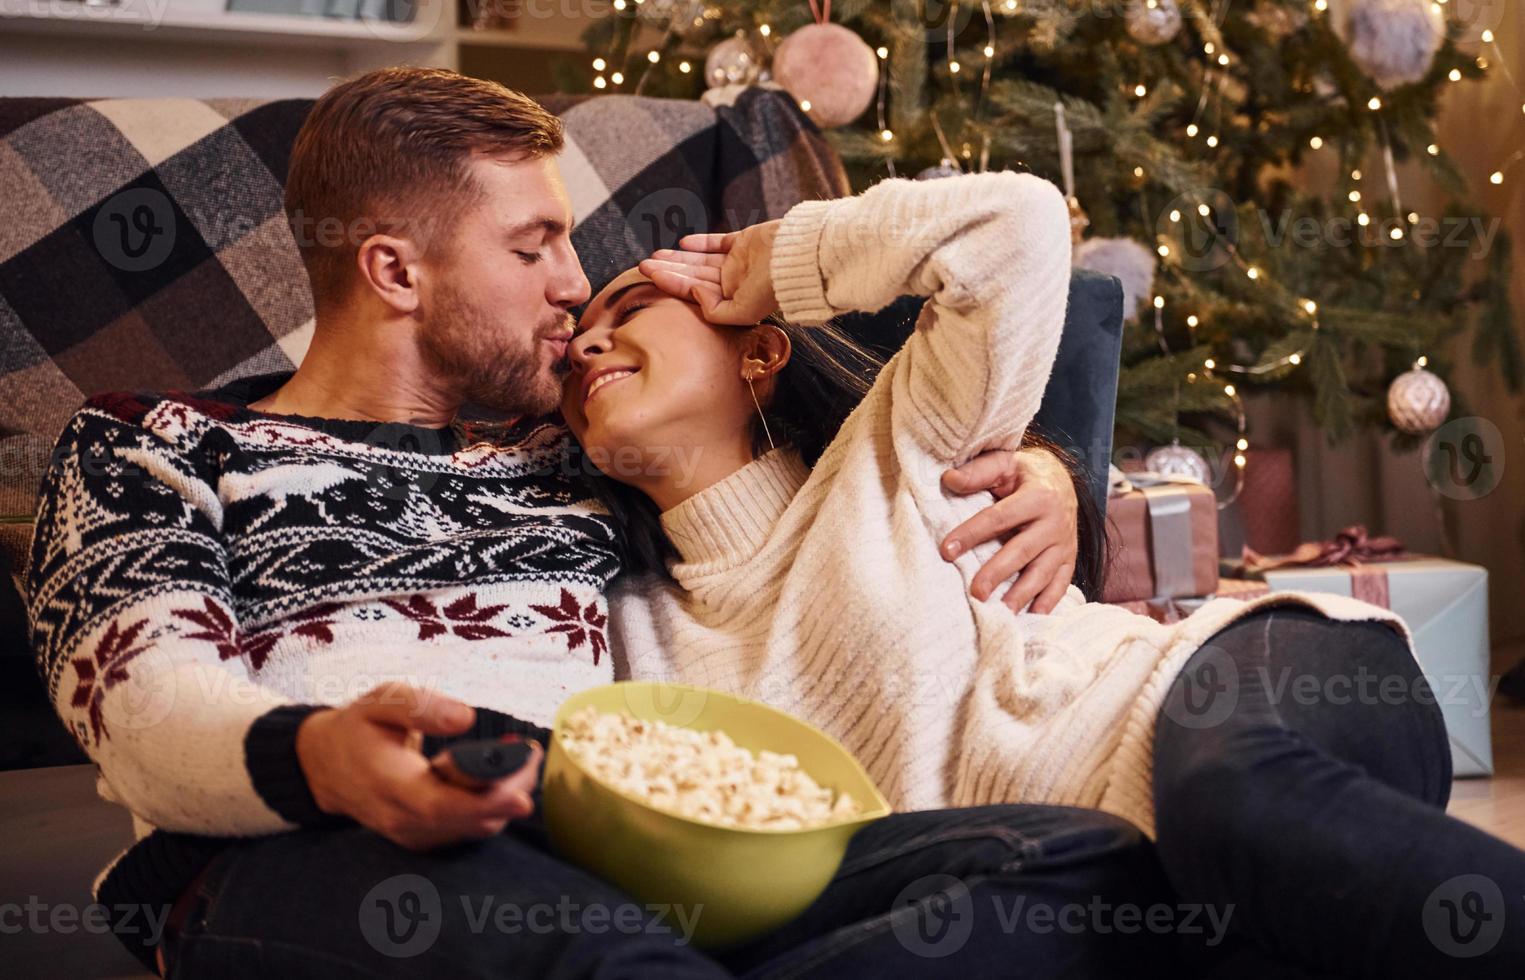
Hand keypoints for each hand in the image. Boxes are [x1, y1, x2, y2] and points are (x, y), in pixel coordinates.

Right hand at [295, 682, 540, 850]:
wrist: (325, 764)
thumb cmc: (358, 729)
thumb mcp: (380, 702)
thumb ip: (420, 707)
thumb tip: (465, 717)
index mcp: (389, 786)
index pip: (441, 806)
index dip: (484, 804)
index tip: (522, 796)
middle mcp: (403, 820)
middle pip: (469, 819)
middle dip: (509, 790)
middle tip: (530, 754)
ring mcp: (414, 834)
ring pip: (475, 826)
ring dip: (506, 795)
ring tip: (522, 756)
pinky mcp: (425, 836)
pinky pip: (469, 826)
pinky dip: (493, 803)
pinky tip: (503, 771)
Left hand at [637, 221, 782, 324]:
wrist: (799, 255)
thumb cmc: (774, 286)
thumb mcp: (745, 311)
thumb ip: (717, 312)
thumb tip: (694, 296)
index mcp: (734, 302)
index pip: (695, 293)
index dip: (672, 285)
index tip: (650, 277)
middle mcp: (734, 284)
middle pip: (694, 277)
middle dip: (669, 270)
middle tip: (643, 264)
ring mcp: (740, 262)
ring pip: (702, 261)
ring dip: (680, 258)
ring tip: (656, 254)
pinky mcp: (746, 242)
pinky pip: (719, 242)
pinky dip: (702, 242)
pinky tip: (684, 241)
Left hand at [939, 446, 1078, 614]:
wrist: (1062, 479)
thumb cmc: (1023, 474)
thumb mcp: (1004, 463)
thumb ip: (978, 472)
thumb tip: (948, 479)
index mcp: (1037, 495)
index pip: (999, 517)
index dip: (971, 533)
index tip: (946, 551)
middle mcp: (1055, 521)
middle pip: (1022, 550)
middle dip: (997, 572)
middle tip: (975, 592)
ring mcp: (1065, 542)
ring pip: (1043, 572)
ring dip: (1022, 594)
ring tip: (1001, 613)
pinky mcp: (1070, 558)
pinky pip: (1061, 583)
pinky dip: (1048, 601)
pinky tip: (1032, 616)